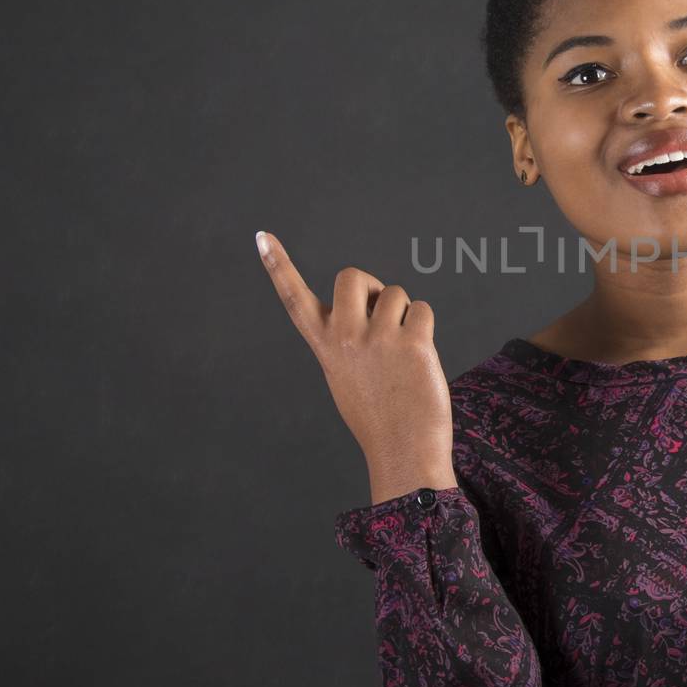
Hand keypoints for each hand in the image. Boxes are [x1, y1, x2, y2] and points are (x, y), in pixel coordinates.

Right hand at [255, 230, 456, 503]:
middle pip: (351, 276)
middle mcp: (345, 337)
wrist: (404, 450)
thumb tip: (374, 304)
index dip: (278, 265)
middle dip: (371, 287)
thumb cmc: (378, 414)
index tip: (262, 236)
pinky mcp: (412, 342)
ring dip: (403, 314)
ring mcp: (378, 338)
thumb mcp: (346, 375)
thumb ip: (348, 338)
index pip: (295, 299)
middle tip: (382, 317)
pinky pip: (421, 308)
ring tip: (402, 353)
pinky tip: (420, 357)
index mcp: (325, 345)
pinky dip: (424, 326)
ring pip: (394, 293)